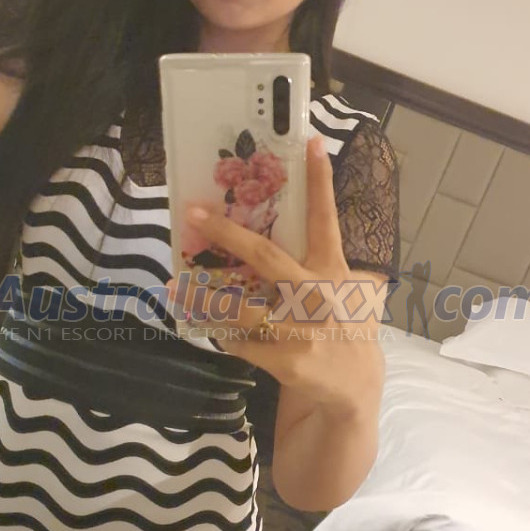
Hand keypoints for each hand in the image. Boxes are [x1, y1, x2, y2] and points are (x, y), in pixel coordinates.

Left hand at [167, 136, 388, 414]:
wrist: (355, 387)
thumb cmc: (344, 328)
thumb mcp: (348, 291)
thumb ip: (325, 262)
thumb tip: (289, 229)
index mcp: (332, 271)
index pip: (326, 219)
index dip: (320, 181)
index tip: (311, 143)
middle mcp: (316, 295)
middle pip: (265, 256)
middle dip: (227, 232)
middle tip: (195, 213)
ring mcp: (300, 330)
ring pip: (239, 307)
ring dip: (202, 296)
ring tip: (175, 285)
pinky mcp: (285, 360)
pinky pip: (240, 342)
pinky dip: (222, 334)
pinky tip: (207, 327)